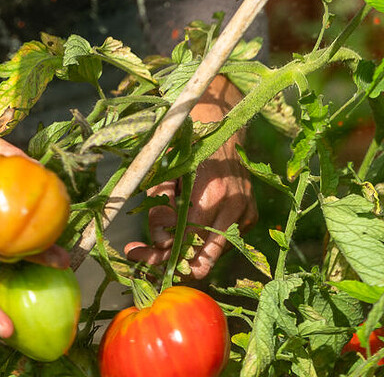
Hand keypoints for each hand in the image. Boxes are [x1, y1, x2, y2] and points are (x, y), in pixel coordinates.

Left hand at [123, 76, 257, 278]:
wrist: (224, 124)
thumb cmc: (189, 142)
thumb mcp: (166, 168)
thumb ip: (161, 204)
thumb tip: (158, 239)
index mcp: (212, 193)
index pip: (184, 240)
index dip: (158, 253)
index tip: (134, 252)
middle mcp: (233, 207)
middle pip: (200, 255)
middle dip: (168, 259)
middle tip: (142, 255)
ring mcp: (245, 213)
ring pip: (211, 250)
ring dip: (185, 248)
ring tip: (160, 233)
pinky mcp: (250, 215)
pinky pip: (223, 239)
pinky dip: (202, 237)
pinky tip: (186, 221)